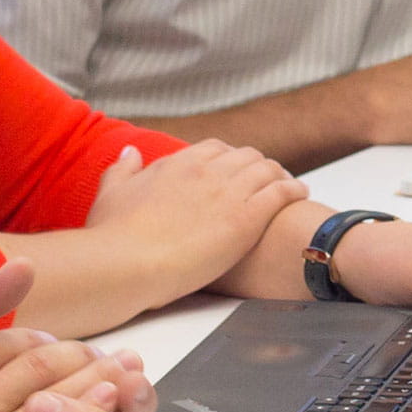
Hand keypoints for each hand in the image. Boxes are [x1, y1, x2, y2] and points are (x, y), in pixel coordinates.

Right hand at [79, 140, 309, 298]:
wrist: (126, 262)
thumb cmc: (113, 238)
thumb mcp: (110, 194)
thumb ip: (122, 170)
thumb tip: (130, 151)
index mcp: (176, 163)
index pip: (214, 149)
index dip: (229, 158)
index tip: (236, 168)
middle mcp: (206, 170)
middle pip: (245, 156)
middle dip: (258, 165)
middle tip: (268, 177)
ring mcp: (228, 192)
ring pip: (267, 170)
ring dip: (280, 174)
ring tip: (289, 184)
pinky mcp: (246, 217)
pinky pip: (280, 192)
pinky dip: (293, 189)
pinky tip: (301, 193)